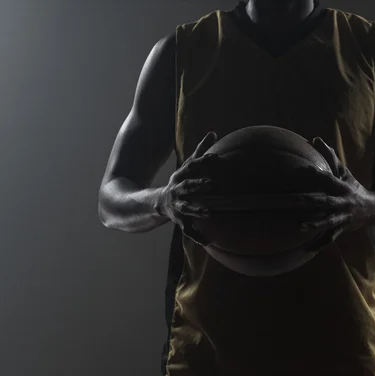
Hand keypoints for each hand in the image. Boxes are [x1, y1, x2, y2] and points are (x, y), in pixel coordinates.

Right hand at [158, 131, 220, 245]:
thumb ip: (200, 150)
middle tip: (211, 183)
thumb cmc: (179, 181)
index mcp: (181, 176)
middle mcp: (177, 190)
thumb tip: (213, 132)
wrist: (155, 203)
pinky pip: (189, 230)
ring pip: (187, 208)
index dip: (203, 162)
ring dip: (197, 210)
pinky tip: (208, 242)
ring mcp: (177, 206)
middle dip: (197, 184)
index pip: (192, 166)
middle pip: (187, 186)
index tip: (216, 158)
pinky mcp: (179, 220)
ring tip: (209, 212)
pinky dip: (198, 236)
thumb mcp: (187, 165)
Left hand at [297, 137, 374, 250]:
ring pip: (328, 222)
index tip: (301, 170)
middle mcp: (343, 202)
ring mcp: (342, 217)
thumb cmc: (353, 188)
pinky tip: (305, 249)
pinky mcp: (341, 229)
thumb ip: (330, 157)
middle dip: (308, 201)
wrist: (373, 209)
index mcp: (342, 187)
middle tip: (290, 200)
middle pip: (324, 201)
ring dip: (315, 224)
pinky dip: (318, 244)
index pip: (328, 179)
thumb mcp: (344, 172)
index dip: (316, 174)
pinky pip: (329, 238)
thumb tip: (315, 139)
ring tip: (299, 226)